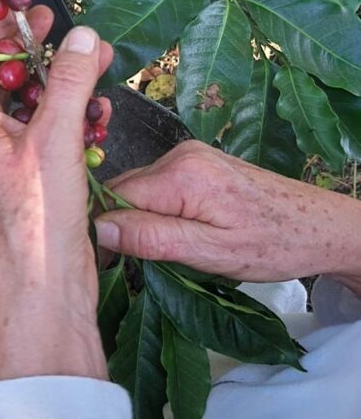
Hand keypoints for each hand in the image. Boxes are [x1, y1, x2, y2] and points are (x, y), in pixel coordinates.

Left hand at [0, 8, 112, 380]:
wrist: (45, 294)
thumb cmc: (37, 222)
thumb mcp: (55, 139)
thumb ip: (68, 82)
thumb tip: (81, 36)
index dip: (6, 32)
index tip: (36, 14)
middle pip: (13, 82)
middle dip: (49, 59)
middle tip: (81, 41)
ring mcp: (12, 163)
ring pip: (37, 110)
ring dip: (68, 91)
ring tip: (102, 77)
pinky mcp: (38, 183)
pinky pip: (52, 139)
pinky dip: (75, 124)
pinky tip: (101, 122)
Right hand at [95, 140, 360, 288]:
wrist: (320, 225)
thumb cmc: (272, 245)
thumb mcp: (209, 252)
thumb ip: (152, 238)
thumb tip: (99, 230)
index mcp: (181, 175)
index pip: (114, 197)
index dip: (103, 231)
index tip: (105, 263)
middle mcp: (180, 154)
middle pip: (124, 189)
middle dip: (119, 224)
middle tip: (130, 265)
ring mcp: (189, 155)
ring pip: (139, 189)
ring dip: (138, 219)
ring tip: (156, 252)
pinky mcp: (198, 162)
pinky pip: (158, 185)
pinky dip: (156, 210)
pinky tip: (173, 232)